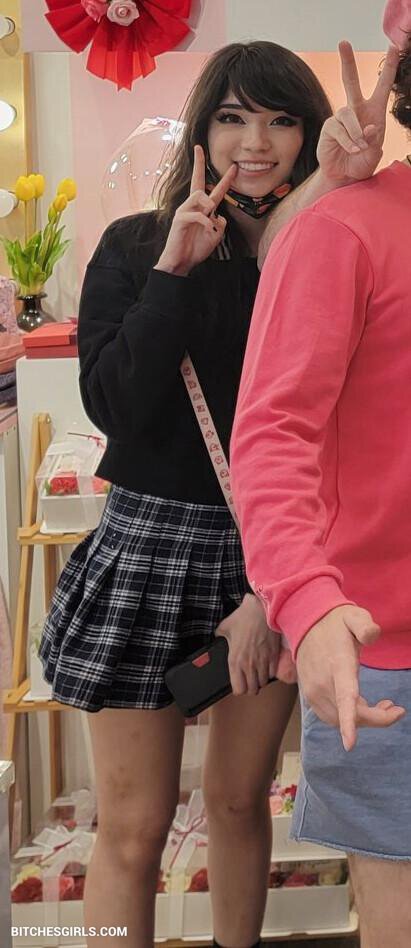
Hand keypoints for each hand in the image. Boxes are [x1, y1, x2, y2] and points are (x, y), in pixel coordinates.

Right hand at [154, 145, 236, 276]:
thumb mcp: (216, 236)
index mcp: (203, 210)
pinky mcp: (179, 219)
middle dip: (198, 163)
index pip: (214, 190)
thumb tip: (219, 216)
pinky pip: (197, 214)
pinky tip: (208, 231)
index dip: (225, 179)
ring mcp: (184, 211)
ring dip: (208, 205)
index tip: (234, 167)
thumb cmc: (196, 249)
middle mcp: (193, 206)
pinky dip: (206, 223)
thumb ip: (220, 224)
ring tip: (210, 217)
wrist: (181, 262)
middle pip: (197, 181)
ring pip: (198, 195)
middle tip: (199, 148)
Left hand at [215, 594, 279, 695]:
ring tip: (258, 673)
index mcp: (235, 660)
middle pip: (252, 690)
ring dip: (260, 680)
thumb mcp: (225, 626)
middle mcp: (249, 665)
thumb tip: (217, 637)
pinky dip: (270, 672)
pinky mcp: (273, 656)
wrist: (262, 609)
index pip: (238, 689)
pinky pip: (273, 674)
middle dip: (250, 688)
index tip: (239, 684)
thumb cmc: (243, 617)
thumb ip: (220, 635)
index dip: (238, 689)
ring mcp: (262, 662)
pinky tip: (266, 666)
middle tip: (249, 681)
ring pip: (263, 683)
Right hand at [296, 605, 405, 750]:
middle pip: (352, 716)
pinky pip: (332, 718)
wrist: (305, 624)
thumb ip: (364, 625)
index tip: (350, 743)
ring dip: (364, 719)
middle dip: (377, 718)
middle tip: (396, 709)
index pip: (344, 697)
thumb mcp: (353, 616)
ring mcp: (314, 693)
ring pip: (341, 721)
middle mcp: (323, 684)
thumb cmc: (335, 623)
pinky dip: (349, 719)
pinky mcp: (310, 698)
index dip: (348, 722)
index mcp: (338, 666)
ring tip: (381, 705)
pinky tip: (360, 704)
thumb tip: (372, 636)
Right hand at [317, 41, 399, 181]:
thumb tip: (368, 128)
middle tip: (343, 43)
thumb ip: (373, 141)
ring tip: (359, 148)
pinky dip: (347, 140)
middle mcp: (357, 111)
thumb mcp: (374, 154)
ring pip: (347, 113)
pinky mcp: (330, 128)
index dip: (389, 67)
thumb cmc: (361, 163)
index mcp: (374, 112)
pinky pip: (338, 128)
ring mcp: (341, 118)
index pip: (382, 85)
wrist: (344, 177)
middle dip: (348, 62)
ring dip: (355, 132)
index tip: (394, 47)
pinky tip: (352, 149)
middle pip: (351, 81)